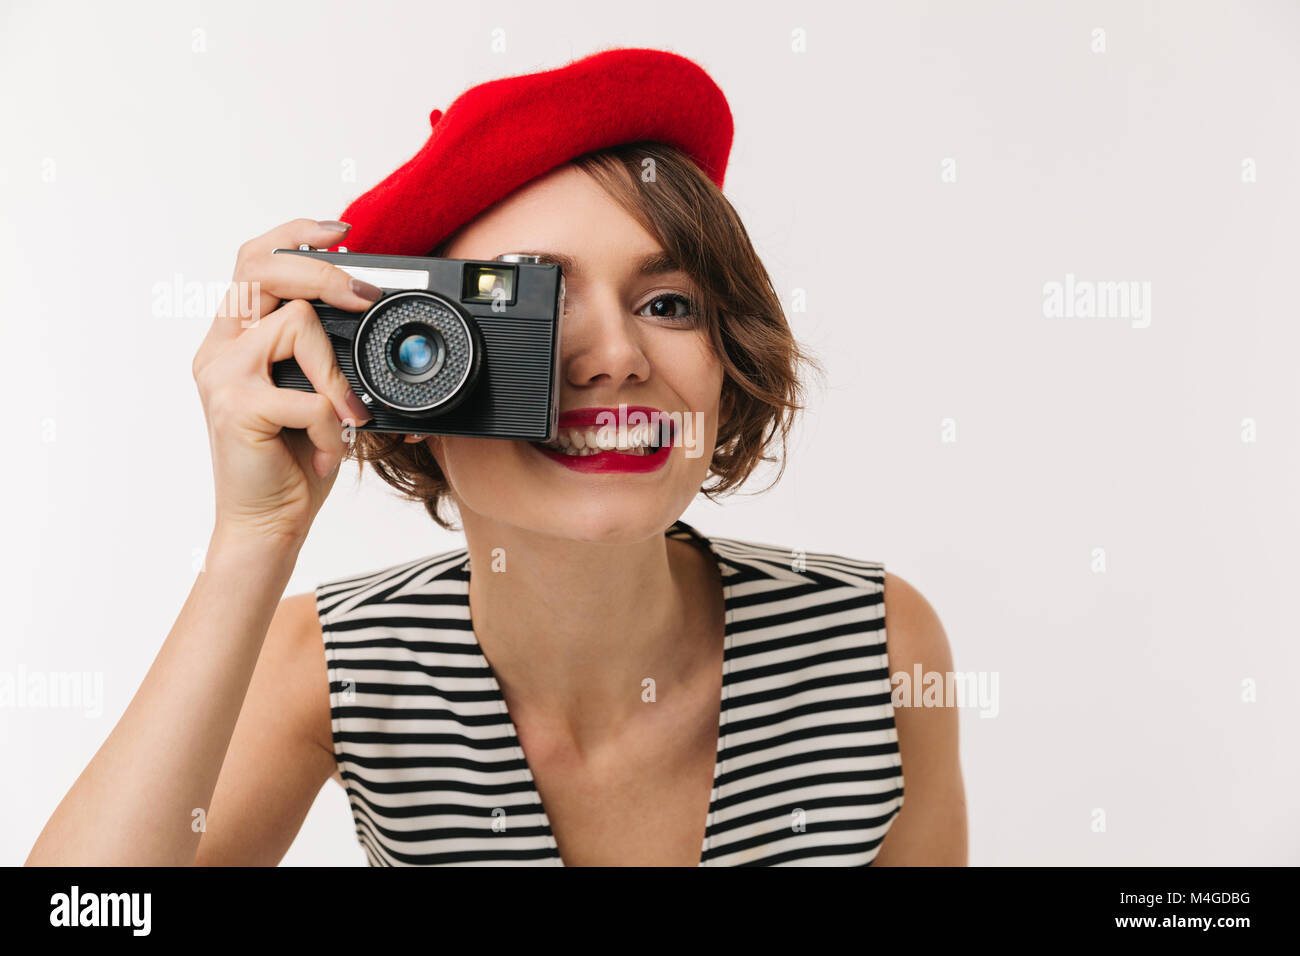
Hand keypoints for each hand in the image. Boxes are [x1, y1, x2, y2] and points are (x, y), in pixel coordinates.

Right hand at [191, 218, 382, 548]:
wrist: (266, 523)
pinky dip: (331, 425)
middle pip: (264, 269)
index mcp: (238, 339)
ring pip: (297, 325)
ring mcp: (223, 374)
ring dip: (336, 377)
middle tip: (365, 296)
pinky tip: (322, 452)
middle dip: (323, 273)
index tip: (339, 231)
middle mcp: (222, 348)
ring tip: (340, 420)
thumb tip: (368, 317)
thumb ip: (324, 356)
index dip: (294, 235)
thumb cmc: (293, 462)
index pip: (256, 261)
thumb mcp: (317, 397)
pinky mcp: (235, 406)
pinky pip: (309, 394)